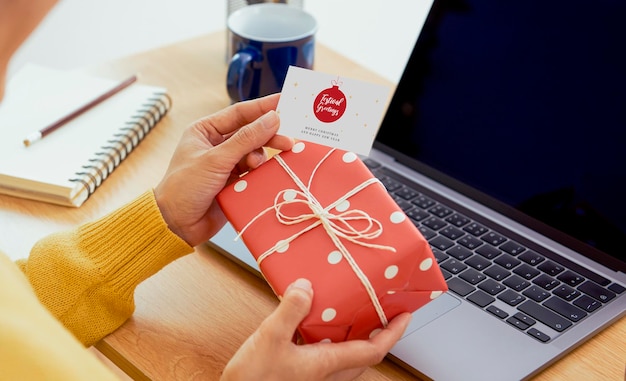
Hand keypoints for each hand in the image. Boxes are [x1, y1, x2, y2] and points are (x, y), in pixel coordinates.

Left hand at [155, 93, 293, 245]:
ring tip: (260, 166)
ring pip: (255, 153)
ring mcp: (226, 164)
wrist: (176, 225)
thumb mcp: (216, 159)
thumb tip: (272, 118)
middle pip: (251, 133)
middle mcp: (217, 144)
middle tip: (288, 141)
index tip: (285, 102)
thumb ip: (246, 139)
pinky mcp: (234, 183)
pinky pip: (254, 172)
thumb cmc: (184, 187)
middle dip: (268, 136)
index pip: (239, 113)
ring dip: (261, 157)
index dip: (263, 107)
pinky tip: (261, 176)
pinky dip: (260, 173)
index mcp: (206, 130)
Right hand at [221, 278, 411, 380]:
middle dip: (381, 336)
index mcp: (326, 364)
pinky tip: (316, 324)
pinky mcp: (301, 375)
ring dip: (357, 338)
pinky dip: (331, 340)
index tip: (405, 315)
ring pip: (347, 358)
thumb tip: (307, 287)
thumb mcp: (269, 338)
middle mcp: (326, 373)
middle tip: (385, 314)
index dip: (393, 333)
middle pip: (365, 356)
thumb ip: (290, 311)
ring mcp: (314, 376)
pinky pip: (327, 356)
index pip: (373, 350)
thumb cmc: (254, 380)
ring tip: (355, 314)